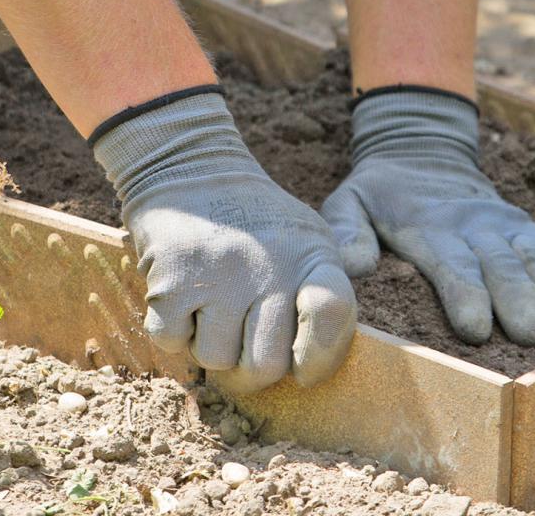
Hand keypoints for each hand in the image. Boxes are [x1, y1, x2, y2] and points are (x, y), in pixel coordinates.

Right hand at [93, 89, 356, 392]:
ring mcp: (218, 275)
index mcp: (311, 257)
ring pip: (216, 360)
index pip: (330, 316)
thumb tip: (364, 284)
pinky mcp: (170, 282)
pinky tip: (183, 294)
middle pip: (266, 366)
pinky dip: (172, 329)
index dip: (318, 354)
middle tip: (243, 334)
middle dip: (251, 364)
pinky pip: (171, 342)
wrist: (190, 168)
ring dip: (208, 343)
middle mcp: (269, 266)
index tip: (302, 362)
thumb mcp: (308, 236)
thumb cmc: (255, 220)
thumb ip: (332, 283)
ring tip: (212, 303)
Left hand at [321, 88, 534, 345]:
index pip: (450, 262)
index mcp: (429, 228)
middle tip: (531, 332)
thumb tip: (352, 263)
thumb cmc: (380, 193)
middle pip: (502, 265)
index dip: (464, 292)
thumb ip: (346, 230)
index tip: (474, 325)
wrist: (421, 151)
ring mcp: (508, 227)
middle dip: (517, 298)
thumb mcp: (348, 201)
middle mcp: (476, 228)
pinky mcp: (530, 228)